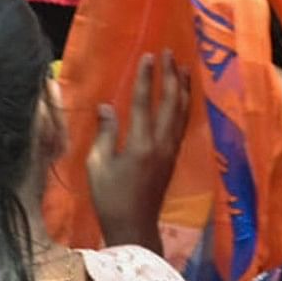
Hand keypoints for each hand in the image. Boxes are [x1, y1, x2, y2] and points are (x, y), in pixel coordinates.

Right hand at [84, 54, 188, 251]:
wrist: (134, 227)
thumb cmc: (110, 198)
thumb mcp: (97, 166)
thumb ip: (105, 133)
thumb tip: (107, 107)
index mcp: (140, 145)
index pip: (143, 103)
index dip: (146, 77)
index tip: (148, 56)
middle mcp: (161, 144)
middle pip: (170, 103)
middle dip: (170, 76)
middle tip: (169, 53)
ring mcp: (170, 151)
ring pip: (182, 113)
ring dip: (182, 88)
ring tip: (183, 68)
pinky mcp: (173, 158)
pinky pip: (182, 125)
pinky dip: (184, 106)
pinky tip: (183, 97)